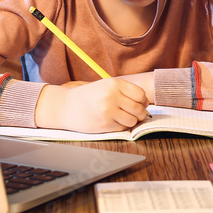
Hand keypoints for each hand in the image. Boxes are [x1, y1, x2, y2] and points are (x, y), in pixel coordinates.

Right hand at [35, 78, 149, 132]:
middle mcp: (112, 96)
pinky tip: (112, 121)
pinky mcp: (104, 125)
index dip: (142, 101)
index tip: (138, 104)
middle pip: (139, 109)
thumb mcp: (106, 85)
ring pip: (133, 121)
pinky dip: (121, 126)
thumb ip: (125, 91)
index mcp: (115, 84)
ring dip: (130, 121)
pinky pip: (122, 128)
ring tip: (122, 117)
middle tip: (134, 114)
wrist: (66, 106)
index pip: (141, 95)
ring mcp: (108, 111)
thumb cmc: (89, 96)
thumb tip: (145, 103)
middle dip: (139, 114)